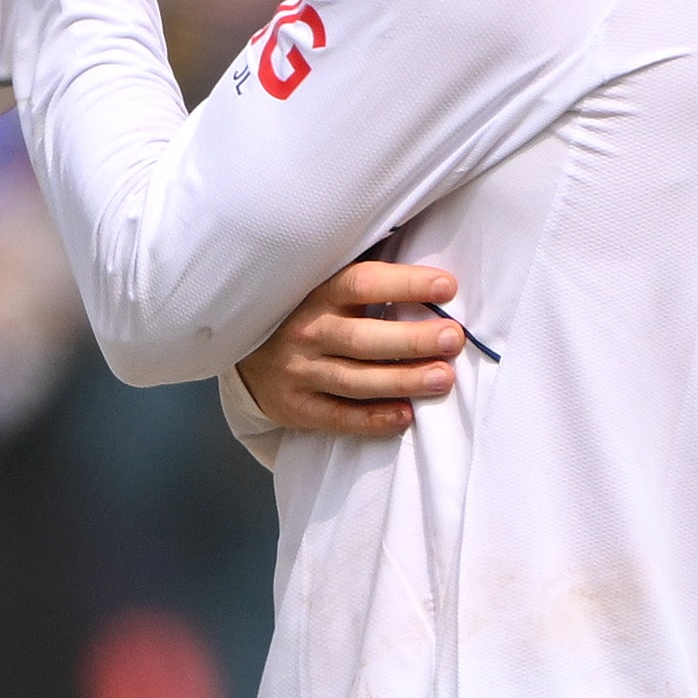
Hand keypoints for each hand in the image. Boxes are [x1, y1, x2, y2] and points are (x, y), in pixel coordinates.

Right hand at [236, 262, 468, 436]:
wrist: (245, 353)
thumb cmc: (305, 313)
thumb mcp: (322, 285)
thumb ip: (366, 282)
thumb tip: (432, 277)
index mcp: (315, 294)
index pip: (362, 283)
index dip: (405, 284)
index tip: (447, 286)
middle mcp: (306, 333)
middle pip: (364, 338)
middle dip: (413, 339)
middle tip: (453, 338)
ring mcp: (299, 372)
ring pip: (356, 381)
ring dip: (403, 380)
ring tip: (443, 378)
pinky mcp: (297, 407)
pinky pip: (339, 417)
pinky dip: (373, 419)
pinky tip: (406, 415)